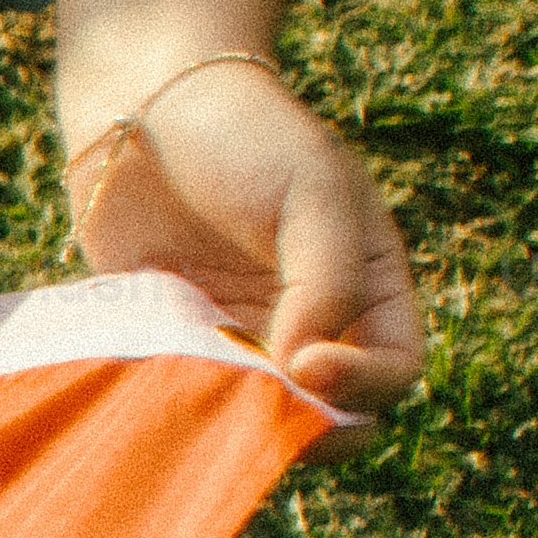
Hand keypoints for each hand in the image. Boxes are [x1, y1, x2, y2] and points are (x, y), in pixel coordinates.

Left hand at [64, 54, 421, 436]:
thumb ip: (325, 282)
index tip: (309, 367)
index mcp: (369, 288)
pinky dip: (176, 408)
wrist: (144, 108)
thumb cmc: (247, 135)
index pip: (394, 373)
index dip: (364, 389)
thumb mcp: (314, 193)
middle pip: (327, 416)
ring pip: (252, 418)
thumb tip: (306, 372)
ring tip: (200, 405)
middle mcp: (310, 326)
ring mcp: (240, 339)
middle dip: (301, 429)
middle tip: (254, 417)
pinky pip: (186, 397)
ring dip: (232, 425)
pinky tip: (152, 397)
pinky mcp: (175, 343)